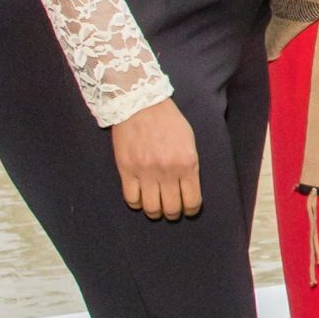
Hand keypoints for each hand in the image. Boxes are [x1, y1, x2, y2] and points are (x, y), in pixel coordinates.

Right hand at [110, 98, 203, 218]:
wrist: (141, 104)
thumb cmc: (168, 121)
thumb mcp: (189, 141)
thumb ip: (190, 165)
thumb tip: (189, 188)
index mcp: (188, 163)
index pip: (192, 201)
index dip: (190, 210)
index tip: (188, 210)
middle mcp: (167, 171)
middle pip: (171, 208)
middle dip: (173, 214)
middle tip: (171, 211)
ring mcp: (145, 172)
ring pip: (151, 208)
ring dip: (155, 212)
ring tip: (156, 209)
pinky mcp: (126, 169)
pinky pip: (131, 198)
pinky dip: (137, 204)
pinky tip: (140, 199)